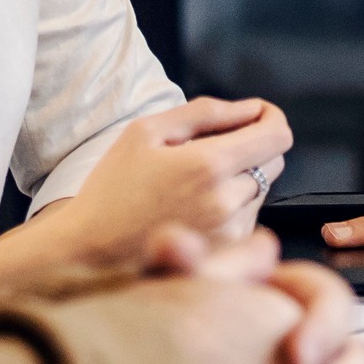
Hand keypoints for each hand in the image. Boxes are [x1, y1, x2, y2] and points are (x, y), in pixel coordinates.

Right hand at [33, 96, 293, 272]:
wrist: (86, 252)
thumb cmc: (111, 188)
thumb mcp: (145, 133)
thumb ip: (205, 113)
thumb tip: (252, 107)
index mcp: (209, 165)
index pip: (277, 135)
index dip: (272, 118)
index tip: (257, 114)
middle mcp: (226, 201)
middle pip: (274, 161)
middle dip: (253, 146)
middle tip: (211, 147)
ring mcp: (229, 233)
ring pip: (261, 190)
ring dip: (241, 178)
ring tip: (192, 184)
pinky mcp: (225, 255)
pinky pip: (248, 217)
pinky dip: (232, 205)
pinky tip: (193, 208)